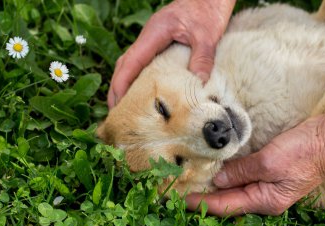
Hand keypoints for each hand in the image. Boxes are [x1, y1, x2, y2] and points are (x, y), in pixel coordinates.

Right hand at [107, 0, 235, 107]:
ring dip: (124, 85)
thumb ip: (202, 58)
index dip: (121, 84)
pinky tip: (140, 93)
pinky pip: (141, 63)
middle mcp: (148, 38)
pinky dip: (135, 79)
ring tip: (124, 109)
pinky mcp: (158, 44)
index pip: (131, 62)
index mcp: (154, 34)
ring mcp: (151, 41)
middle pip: (124, 65)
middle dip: (117, 89)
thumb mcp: (207, 35)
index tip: (118, 105)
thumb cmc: (207, 10)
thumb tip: (198, 84)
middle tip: (117, 114)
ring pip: (130, 64)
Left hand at [185, 113, 324, 215]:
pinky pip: (243, 178)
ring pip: (235, 189)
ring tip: (194, 181)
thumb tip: (218, 181)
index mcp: (265, 201)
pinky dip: (228, 175)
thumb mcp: (269, 163)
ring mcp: (267, 185)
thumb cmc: (303, 153)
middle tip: (182, 190)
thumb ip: (241, 172)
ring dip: (216, 186)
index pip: (227, 205)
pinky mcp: (268, 172)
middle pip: (229, 200)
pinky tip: (217, 170)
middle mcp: (264, 197)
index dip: (204, 203)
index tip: (183, 199)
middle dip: (206, 196)